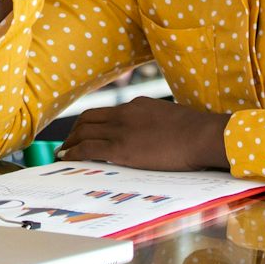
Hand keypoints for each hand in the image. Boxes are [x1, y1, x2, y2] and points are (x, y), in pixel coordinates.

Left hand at [59, 97, 231, 170]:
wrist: (201, 135)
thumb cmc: (196, 132)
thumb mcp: (172, 119)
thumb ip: (157, 124)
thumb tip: (156, 136)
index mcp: (138, 105)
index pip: (108, 112)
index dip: (92, 122)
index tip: (86, 131)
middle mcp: (125, 113)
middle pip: (89, 118)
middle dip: (75, 131)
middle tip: (68, 142)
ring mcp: (121, 130)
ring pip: (83, 132)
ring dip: (70, 142)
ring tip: (63, 152)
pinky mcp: (120, 148)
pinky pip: (87, 149)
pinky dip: (73, 153)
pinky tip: (66, 158)